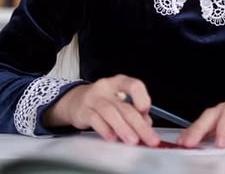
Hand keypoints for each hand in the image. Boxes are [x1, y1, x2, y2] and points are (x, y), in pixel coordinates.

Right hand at [43, 74, 159, 145]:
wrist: (75, 101)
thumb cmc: (104, 101)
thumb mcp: (120, 102)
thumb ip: (134, 112)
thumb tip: (146, 125)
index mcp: (121, 82)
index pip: (135, 86)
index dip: (143, 99)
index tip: (146, 113)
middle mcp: (107, 87)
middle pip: (125, 107)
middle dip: (139, 125)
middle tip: (149, 139)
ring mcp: (93, 98)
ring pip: (111, 113)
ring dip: (124, 129)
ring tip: (133, 141)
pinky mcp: (82, 111)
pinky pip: (95, 120)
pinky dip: (106, 130)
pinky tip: (113, 138)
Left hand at [177, 97, 224, 147]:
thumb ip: (217, 134)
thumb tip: (197, 144)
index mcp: (224, 112)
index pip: (204, 119)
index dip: (192, 129)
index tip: (181, 143)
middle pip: (213, 113)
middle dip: (201, 127)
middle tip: (192, 143)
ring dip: (224, 127)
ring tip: (220, 144)